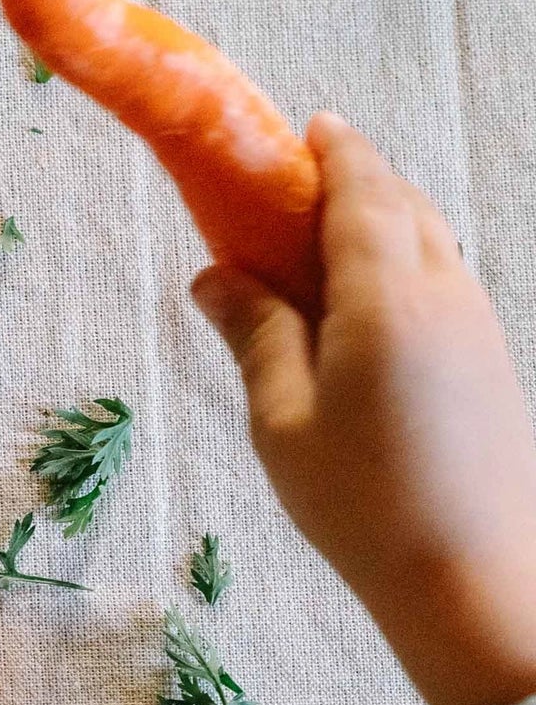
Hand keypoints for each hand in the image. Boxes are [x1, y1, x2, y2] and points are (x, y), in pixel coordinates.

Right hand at [192, 112, 535, 704]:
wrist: (474, 578)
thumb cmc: (363, 503)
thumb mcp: (281, 420)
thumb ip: (254, 335)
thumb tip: (216, 276)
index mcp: (386, 293)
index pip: (361, 190)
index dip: (334, 150)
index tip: (306, 126)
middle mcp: (445, 292)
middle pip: (404, 206)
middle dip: (355, 183)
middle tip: (297, 190)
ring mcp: (477, 327)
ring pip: (432, 244)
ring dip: (382, 227)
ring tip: (324, 250)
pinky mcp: (490, 365)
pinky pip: (444, 287)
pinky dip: (403, 270)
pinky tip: (366, 312)